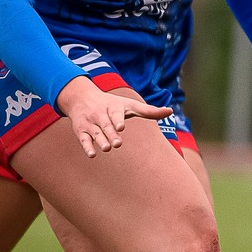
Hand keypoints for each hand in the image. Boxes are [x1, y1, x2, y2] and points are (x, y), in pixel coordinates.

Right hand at [55, 76, 170, 156]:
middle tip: (117, 144)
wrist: (81, 97)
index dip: (118, 120)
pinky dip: (87, 146)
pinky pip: (83, 139)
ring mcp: (90, 123)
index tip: (120, 127)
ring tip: (107, 148)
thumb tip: (170, 111)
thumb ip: (149, 110)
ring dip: (100, 141)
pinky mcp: (81, 130)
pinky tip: (92, 154)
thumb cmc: (112, 104)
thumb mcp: (130, 105)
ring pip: (95, 133)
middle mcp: (100, 114)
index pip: (115, 113)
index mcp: (113, 107)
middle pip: (106, 126)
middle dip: (111, 134)